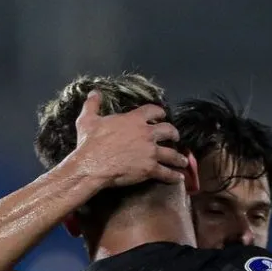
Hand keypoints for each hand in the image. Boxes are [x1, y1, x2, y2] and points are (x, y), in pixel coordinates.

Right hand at [73, 90, 188, 187]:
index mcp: (133, 120)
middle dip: (174, 134)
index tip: (162, 115)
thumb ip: (93, 104)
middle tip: (175, 137)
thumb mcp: (88, 119)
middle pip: (168, 130)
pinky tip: (179, 178)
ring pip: (172, 154)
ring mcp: (150, 152)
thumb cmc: (90, 143)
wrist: (92, 165)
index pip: (153, 110)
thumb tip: (94, 92)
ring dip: (179, 157)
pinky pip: (166, 173)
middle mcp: (146, 134)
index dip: (159, 112)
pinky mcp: (150, 169)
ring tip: (183, 161)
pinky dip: (174, 176)